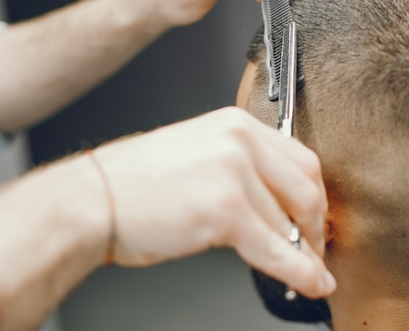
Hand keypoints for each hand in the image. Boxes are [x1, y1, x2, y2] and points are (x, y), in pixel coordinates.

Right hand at [94, 107, 335, 298]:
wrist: (92, 199)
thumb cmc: (135, 182)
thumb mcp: (199, 156)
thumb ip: (243, 171)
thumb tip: (278, 206)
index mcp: (235, 125)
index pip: (300, 159)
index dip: (315, 196)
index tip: (315, 218)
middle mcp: (238, 141)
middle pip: (306, 187)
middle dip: (316, 225)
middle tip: (315, 248)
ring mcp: (233, 174)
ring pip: (291, 223)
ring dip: (306, 254)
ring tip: (306, 271)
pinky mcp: (225, 211)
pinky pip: (278, 250)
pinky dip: (300, 272)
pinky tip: (310, 283)